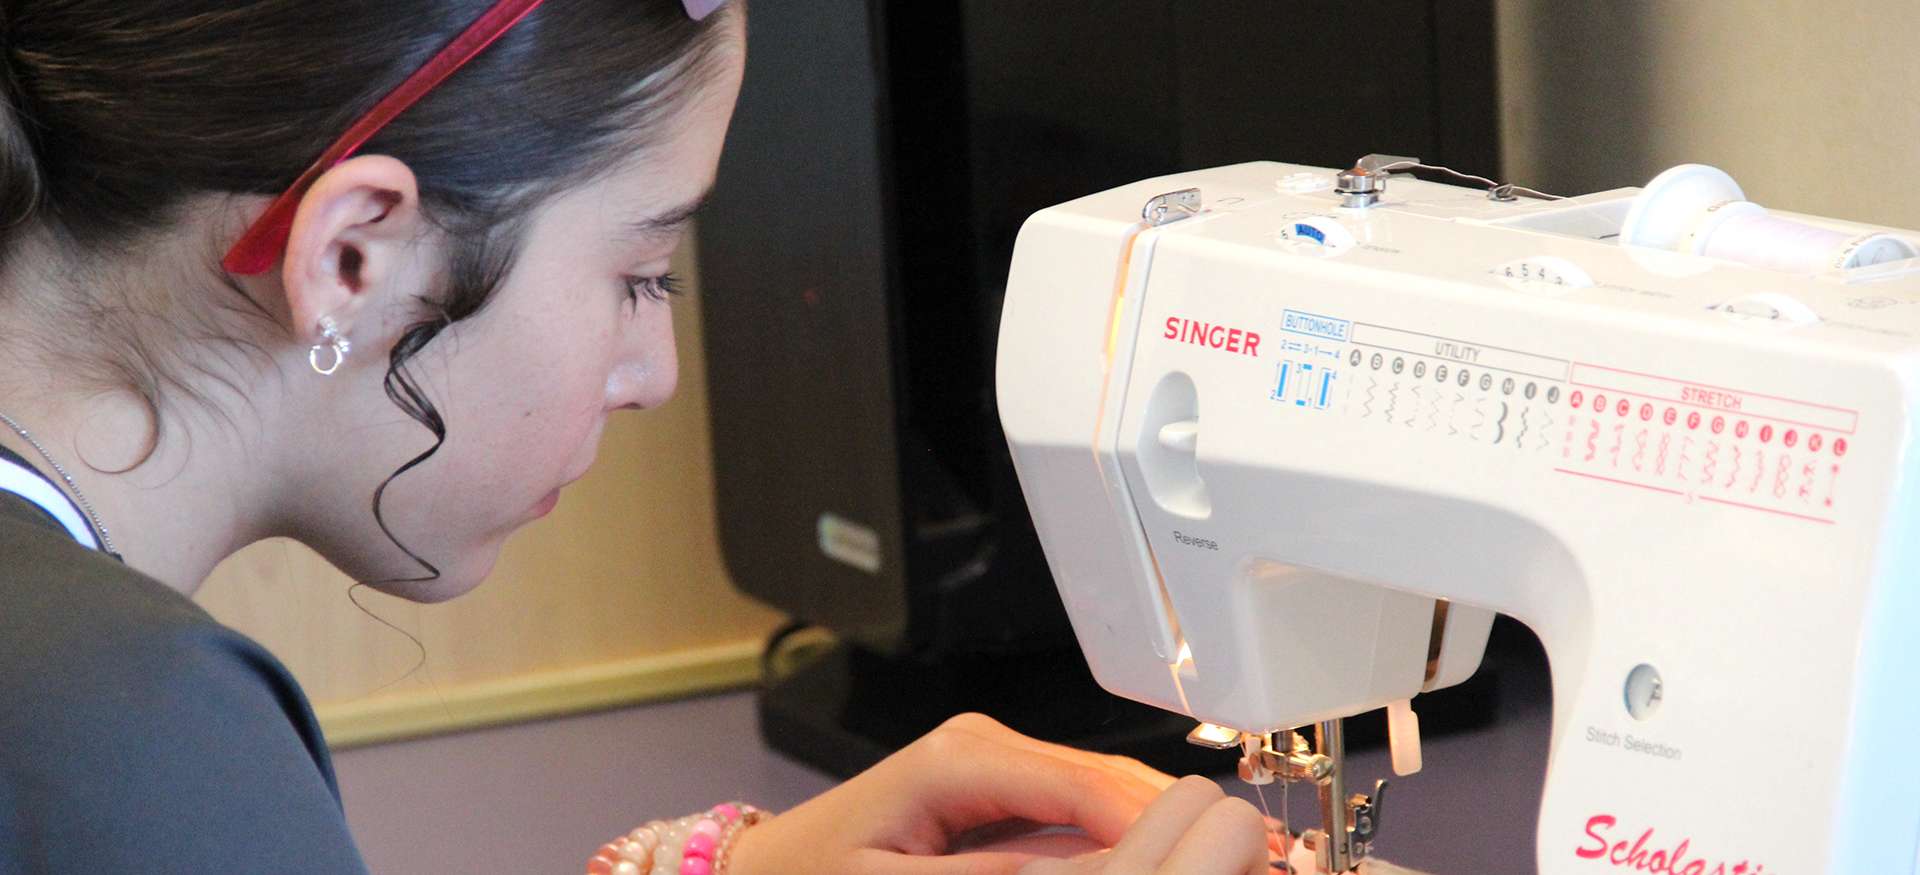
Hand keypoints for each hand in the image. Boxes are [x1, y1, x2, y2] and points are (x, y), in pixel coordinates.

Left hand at [724, 713, 1269, 874]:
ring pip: (1108, 793)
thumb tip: (1091, 871)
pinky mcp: (1005, 787)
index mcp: (961, 756)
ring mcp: (999, 761)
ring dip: (1159, 832)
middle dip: (1176, 827)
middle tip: (1241, 860)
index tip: (1217, 857)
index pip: (1090, 787)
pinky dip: (1124, 838)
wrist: (769, 870)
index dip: (1161, 828)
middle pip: (1112, 783)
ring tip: (1220, 858)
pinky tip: (1155, 859)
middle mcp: (987, 743)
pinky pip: (1083, 810)